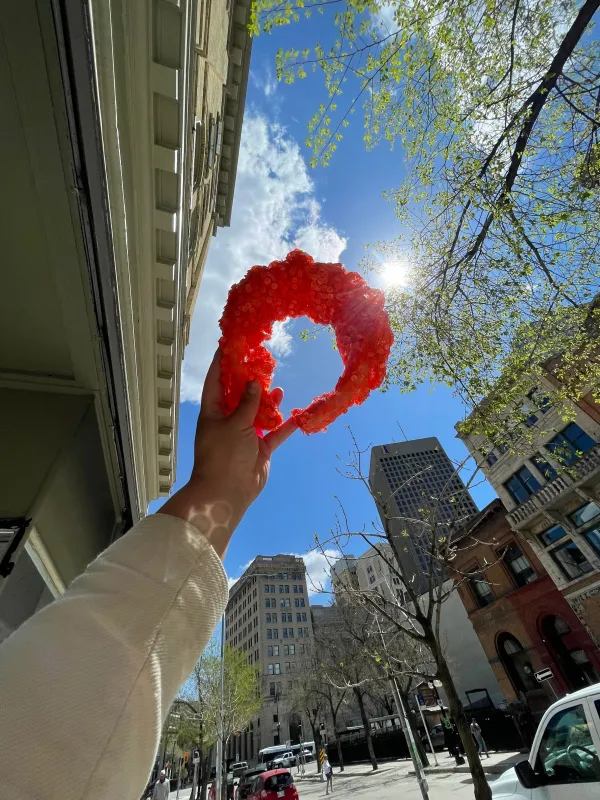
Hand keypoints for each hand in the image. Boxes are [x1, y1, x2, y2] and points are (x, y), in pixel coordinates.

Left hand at [159, 350, 295, 555]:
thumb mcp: (235, 424)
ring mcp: (244, 435)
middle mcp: (227, 421)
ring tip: (277, 389)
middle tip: (262, 363)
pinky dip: (285, 426)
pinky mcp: (259, 449)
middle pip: (239, 395)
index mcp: (213, 412)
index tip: (229, 345)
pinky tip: (299, 416)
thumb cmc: (224, 455)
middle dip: (250, 381)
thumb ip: (248, 403)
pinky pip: (274, 433)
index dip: (221, 363)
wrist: (228, 492)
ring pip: (258, 412)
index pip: (215, 381)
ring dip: (268, 402)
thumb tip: (253, 382)